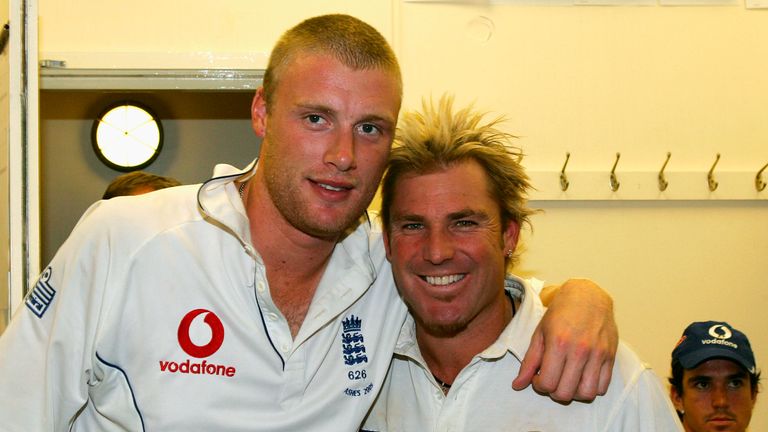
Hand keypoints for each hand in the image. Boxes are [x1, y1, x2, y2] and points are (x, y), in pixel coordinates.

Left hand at [512, 278, 616, 401]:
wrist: (587, 296)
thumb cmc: (560, 313)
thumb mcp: (539, 333)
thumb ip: (529, 362)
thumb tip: (518, 385)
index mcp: (558, 343)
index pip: (547, 383)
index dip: (539, 385)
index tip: (538, 377)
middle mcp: (580, 350)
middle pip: (566, 393)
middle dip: (554, 392)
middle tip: (552, 379)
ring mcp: (598, 354)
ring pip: (586, 394)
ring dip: (574, 393)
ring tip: (567, 380)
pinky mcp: (611, 356)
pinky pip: (603, 387)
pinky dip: (591, 388)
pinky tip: (582, 377)